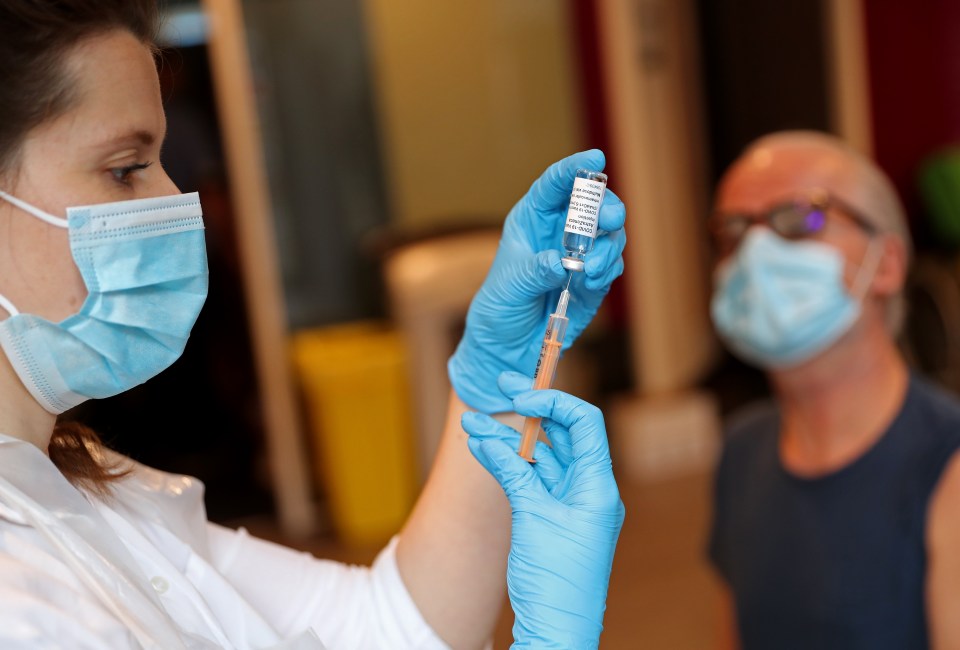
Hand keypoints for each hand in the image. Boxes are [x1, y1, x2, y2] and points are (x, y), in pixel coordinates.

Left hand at [448, 149, 626, 412]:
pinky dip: (607, 270)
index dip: (575, 168)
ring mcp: (580, 255)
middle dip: (606, 209)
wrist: (508, 347)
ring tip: (589, 270)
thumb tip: (561, 261)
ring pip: (610, 236)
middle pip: (593, 206)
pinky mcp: (593, 280)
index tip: (595, 159)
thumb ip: (535, 271)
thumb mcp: (509, 286)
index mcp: (533, 219)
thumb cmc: (499, 308)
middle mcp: (560, 231)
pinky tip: (590, 281)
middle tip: (609, 222)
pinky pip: (611, 266)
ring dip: (607, 248)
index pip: (555, 184)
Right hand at [461, 371, 624, 648]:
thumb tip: (485, 436)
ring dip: (510, 439)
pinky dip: (509, 464)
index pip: (584, 424)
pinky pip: (532, 481)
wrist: (556, 631)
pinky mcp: (551, 519)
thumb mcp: (532, 516)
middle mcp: (588, 490)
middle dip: (529, 412)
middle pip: (562, 436)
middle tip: (501, 385)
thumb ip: (511, 470)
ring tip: (474, 422)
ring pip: (542, 458)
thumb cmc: (556, 581)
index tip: (520, 398)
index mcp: (598, 486)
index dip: (553, 403)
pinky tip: (483, 448)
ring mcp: (570, 505)